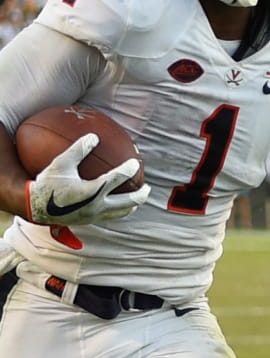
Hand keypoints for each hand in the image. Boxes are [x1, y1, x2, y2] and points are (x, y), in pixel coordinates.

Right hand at [26, 134, 149, 225]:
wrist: (34, 207)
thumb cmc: (47, 183)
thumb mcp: (61, 163)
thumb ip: (78, 149)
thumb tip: (94, 136)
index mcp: (92, 192)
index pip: (117, 179)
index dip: (128, 169)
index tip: (136, 162)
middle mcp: (97, 206)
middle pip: (128, 203)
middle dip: (141, 195)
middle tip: (147, 187)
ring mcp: (94, 216)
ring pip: (121, 213)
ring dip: (132, 205)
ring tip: (137, 198)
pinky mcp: (89, 221)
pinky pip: (110, 216)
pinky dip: (119, 210)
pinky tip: (118, 203)